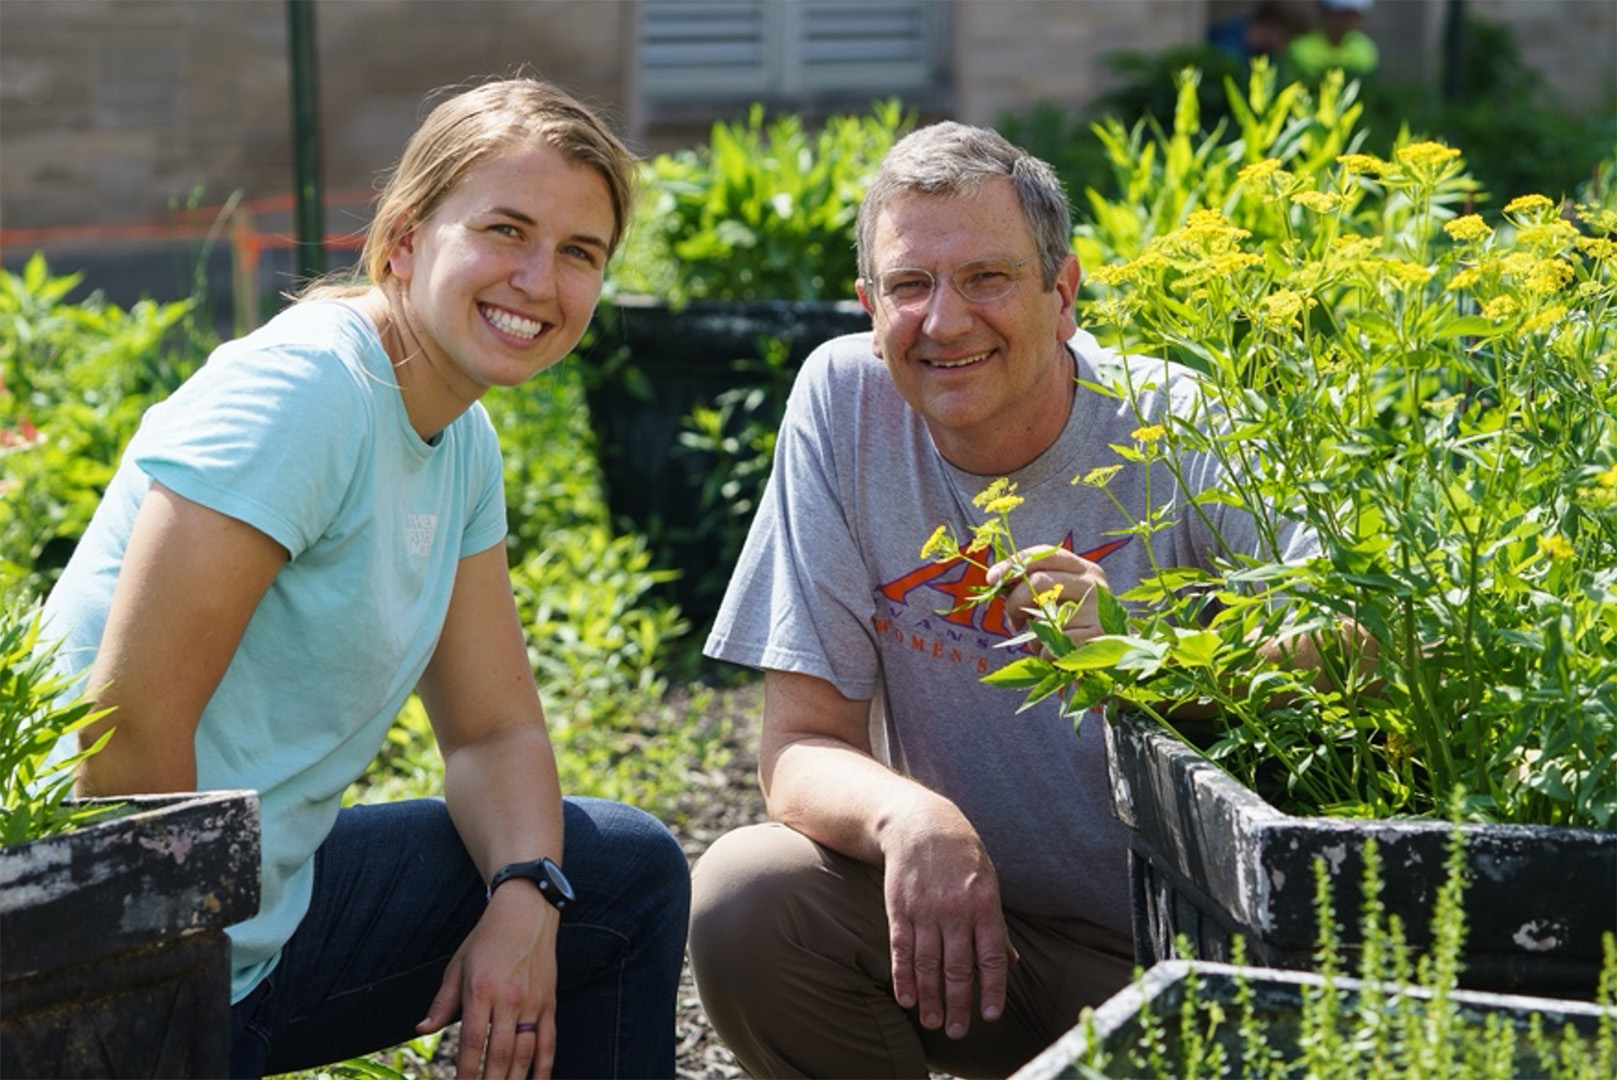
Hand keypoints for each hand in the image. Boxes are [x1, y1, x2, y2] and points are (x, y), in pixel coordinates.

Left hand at [417, 884, 559, 1077]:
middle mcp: (508, 1000)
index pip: (471, 1043)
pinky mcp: (549, 1003)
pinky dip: (544, 1066)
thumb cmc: (486, 939)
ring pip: (525, 1053)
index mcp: (480, 991)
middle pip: (499, 1054)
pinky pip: (548, 1041)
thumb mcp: (458, 966)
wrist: (526, 912)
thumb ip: (443, 1002)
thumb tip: (422, 1029)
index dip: (465, 1073)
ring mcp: (532, 1003)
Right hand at [881, 804, 1016, 1040]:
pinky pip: (901, 949)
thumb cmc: (962, 857)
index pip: (990, 956)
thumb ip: (997, 927)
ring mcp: (925, 910)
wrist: (921, 824)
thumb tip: (1013, 963)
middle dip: (958, 1003)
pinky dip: (903, 975)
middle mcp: (955, 910)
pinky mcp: (899, 909)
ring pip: (928, 963)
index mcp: (984, 904)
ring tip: (932, 1022)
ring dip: (929, 997)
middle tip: (958, 1031)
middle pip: (957, 966)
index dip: (991, 988)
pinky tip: (906, 997)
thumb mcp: (989, 884)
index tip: (990, 1015)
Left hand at [988, 545, 1109, 647]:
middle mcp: (1093, 583)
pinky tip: (1056, 656)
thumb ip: (1034, 587)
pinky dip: (1043, 654)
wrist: (1113, 657)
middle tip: (1014, 622)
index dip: (1014, 563)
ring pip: (1042, 617)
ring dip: (1032, 635)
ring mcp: (1098, 609)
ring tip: (1043, 642)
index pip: (1044, 554)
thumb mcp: (1058, 599)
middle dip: (1014, 603)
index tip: (991, 579)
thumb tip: (996, 581)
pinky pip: (1051, 645)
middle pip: (1038, 581)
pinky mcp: (1096, 636)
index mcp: (1083, 568)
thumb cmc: (1075, 626)